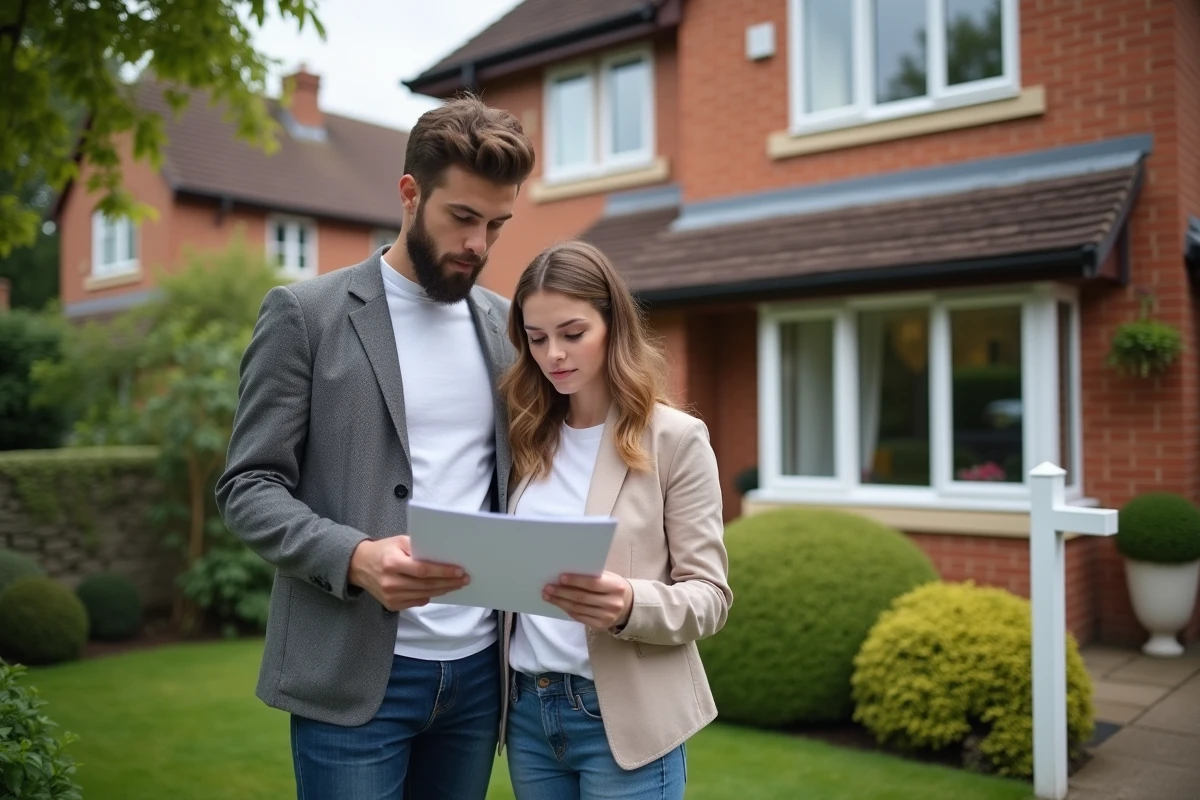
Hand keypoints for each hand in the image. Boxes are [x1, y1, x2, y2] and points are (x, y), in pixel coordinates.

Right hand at [348, 535, 468, 610]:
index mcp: (392, 563)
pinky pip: (416, 602)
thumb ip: (418, 547)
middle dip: (448, 582)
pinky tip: (439, 590)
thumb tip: (442, 555)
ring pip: (423, 595)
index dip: (443, 572)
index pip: (423, 570)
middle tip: (464, 579)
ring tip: (456, 585)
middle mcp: (390, 582)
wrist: (359, 565)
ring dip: (442, 590)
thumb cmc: (383, 550)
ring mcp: (390, 596)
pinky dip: (429, 596)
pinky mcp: (391, 605)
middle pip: (426, 585)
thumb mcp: (399, 541)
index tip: (459, 571)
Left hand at [544, 571, 632, 629]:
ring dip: (560, 602)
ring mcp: (607, 617)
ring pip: (578, 609)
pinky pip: (579, 618)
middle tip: (547, 587)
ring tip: (548, 596)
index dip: (575, 581)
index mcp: (616, 587)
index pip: (593, 584)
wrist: (627, 605)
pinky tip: (559, 604)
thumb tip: (566, 575)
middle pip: (582, 598)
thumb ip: (592, 575)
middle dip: (562, 592)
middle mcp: (613, 603)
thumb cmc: (612, 586)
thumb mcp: (609, 577)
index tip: (560, 578)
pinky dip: (567, 610)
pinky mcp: (601, 626)